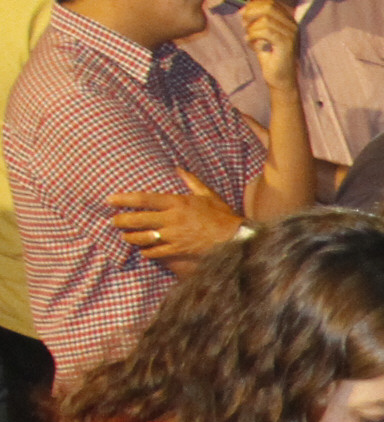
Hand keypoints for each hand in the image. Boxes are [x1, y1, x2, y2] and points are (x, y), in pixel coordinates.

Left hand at [109, 173, 242, 268]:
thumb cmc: (222, 216)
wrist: (235, 238)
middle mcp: (171, 219)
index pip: (143, 199)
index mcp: (176, 203)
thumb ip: (191, 182)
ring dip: (131, 238)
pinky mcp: (178, 250)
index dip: (124, 199)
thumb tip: (178, 169)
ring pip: (143, 237)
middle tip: (114, 221)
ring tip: (126, 237)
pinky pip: (155, 252)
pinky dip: (147, 252)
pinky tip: (144, 250)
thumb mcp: (208, 195)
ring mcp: (173, 236)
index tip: (110, 200)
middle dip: (121, 221)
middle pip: (138, 220)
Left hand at [239, 0, 300, 92]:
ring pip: (265, 20)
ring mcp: (291, 34)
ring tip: (248, 38)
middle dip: (251, 13)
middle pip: (268, 7)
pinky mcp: (286, 44)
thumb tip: (244, 9)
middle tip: (243, 24)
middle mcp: (293, 25)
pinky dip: (253, 35)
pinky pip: (265, 32)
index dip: (254, 5)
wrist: (280, 80)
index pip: (271, 3)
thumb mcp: (262, 35)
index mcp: (288, 21)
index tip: (242, 13)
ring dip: (251, 28)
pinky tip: (250, 43)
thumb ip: (257, 21)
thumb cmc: (271, 58)